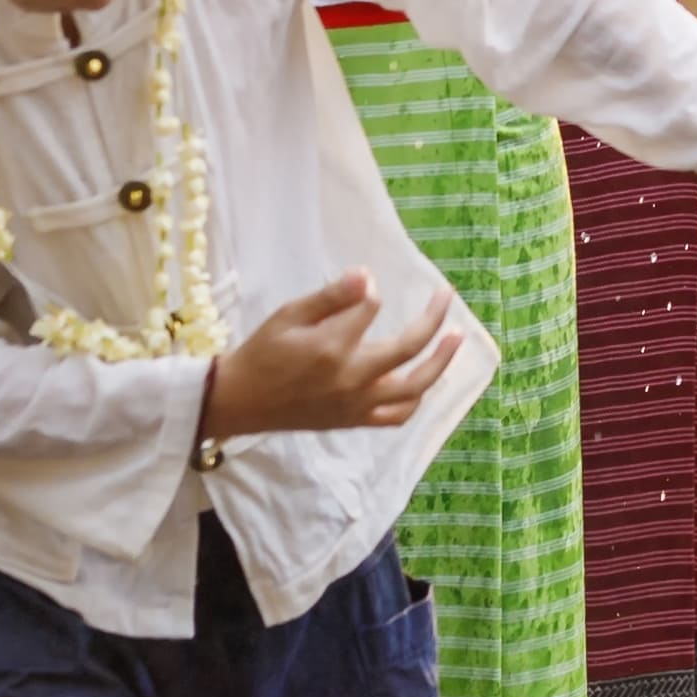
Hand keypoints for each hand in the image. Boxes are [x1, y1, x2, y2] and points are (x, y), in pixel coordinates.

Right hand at [199, 271, 472, 445]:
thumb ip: (331, 297)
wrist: (240, 402)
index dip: (372, 293)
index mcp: (333, 347)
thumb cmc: (262, 352)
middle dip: (432, 318)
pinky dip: (416, 400)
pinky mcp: (354, 421)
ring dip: (440, 362)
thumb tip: (368, 276)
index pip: (371, 310)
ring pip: (414, 387)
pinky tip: (425, 383)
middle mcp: (352, 378)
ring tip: (456, 337)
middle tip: (445, 296)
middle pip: (408, 347)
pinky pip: (396, 416)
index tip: (368, 285)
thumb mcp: (289, 315)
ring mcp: (357, 404)